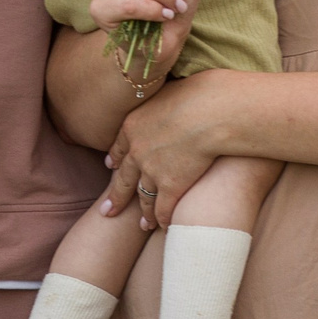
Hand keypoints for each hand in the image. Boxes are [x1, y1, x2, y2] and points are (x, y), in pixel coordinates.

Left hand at [103, 69, 237, 227]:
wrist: (210, 111)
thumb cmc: (197, 93)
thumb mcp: (167, 90)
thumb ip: (163, 102)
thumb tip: (172, 98)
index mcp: (133, 125)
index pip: (119, 147)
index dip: (115, 159)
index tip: (111, 167)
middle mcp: (136, 150)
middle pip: (123, 178)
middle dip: (116, 197)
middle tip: (107, 211)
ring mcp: (152, 170)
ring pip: (143, 197)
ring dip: (143, 213)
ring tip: (142, 226)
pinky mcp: (171, 186)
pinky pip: (164, 208)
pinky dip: (164, 220)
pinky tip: (165, 228)